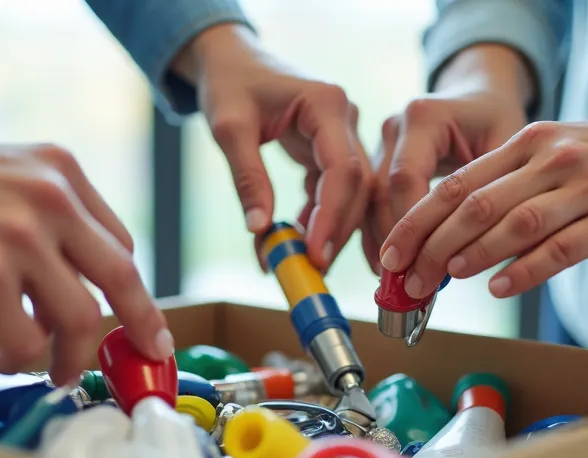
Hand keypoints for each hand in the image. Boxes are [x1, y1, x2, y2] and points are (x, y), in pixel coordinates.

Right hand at [0, 130, 172, 381]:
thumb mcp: (6, 176)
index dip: (132, 294)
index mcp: (61, 172)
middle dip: (139, 328)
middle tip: (143, 358)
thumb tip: (77, 289)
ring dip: (68, 357)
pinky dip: (18, 360)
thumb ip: (48, 219)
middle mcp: (50, 198)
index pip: (119, 244)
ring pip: (80, 319)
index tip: (139, 324)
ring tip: (48, 370)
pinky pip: (25, 340)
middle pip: (122, 279)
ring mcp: (18, 236)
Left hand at [174, 24, 372, 272]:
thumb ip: (248, 179)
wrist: (231, 61)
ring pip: (352, 192)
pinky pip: (334, 190)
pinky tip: (301, 235)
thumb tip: (260, 231)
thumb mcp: (229, 129)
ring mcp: (341, 133)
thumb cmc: (229, 85)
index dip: (333, 216)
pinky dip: (319, 216)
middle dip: (337, 230)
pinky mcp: (329, 148)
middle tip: (313, 268)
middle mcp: (344, 118)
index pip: (343, 169)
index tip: (316, 253)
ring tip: (304, 258)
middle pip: (358, 185)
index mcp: (326, 104)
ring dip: (331, 227)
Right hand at [368, 45, 531, 272]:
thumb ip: (494, 188)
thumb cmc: (497, 117)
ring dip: (381, 243)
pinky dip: (380, 235)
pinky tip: (388, 266)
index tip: (420, 264)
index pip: (406, 178)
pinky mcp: (378, 159)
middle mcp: (396, 126)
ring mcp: (382, 143)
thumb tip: (493, 245)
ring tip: (394, 283)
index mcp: (425, 116)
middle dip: (394, 241)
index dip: (410, 226)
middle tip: (403, 283)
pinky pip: (372, 202)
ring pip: (369, 201)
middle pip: (380, 193)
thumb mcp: (507, 144)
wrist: (478, 91)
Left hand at [380, 63, 587, 298]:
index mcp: (528, 143)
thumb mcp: (561, 154)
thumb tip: (464, 240)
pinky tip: (499, 286)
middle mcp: (550, 160)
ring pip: (512, 223)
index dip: (417, 222)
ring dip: (471, 255)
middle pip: (474, 205)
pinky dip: (525, 268)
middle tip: (407, 280)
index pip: (455, 184)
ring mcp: (585, 188)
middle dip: (432, 245)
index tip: (391, 254)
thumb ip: (516, 188)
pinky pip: (561, 246)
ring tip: (443, 280)